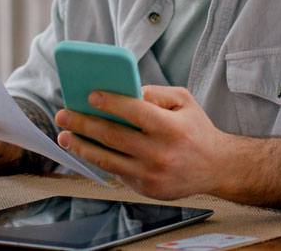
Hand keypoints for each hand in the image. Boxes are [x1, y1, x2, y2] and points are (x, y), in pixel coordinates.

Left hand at [54, 86, 237, 199]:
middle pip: (113, 136)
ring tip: (64, 136)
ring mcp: (151, 174)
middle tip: (63, 114)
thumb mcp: (184, 102)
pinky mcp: (146, 189)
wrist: (217, 168)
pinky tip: (85, 149)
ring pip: (108, 158)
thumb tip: (125, 92)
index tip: (89, 95)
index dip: (110, 102)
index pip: (134, 112)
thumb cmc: (197, 130)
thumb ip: (156, 94)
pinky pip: (116, 172)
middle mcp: (160, 153)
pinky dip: (98, 160)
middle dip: (84, 123)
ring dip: (81, 146)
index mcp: (171, 128)